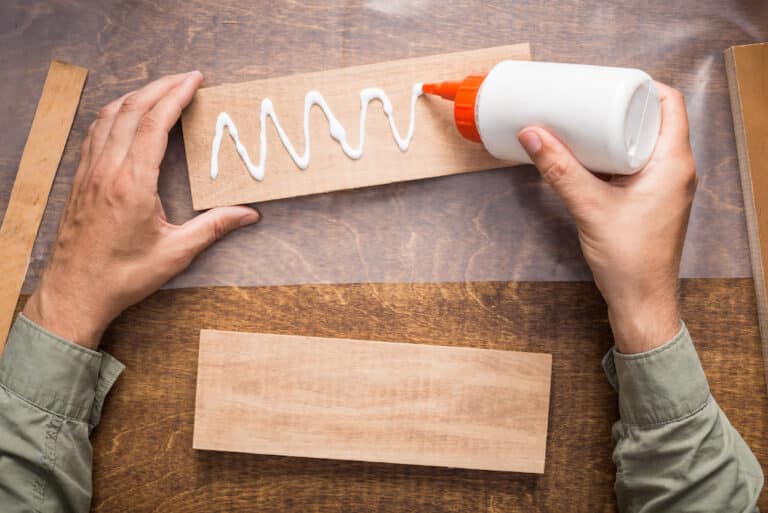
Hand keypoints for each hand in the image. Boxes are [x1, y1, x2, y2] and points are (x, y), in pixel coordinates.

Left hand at [23, 72, 260, 348]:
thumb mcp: (175, 254)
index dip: (176, 96)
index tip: (195, 81)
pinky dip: (115, 113)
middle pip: (131, 110)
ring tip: (161, 89)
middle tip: (186, 78)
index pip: (154, 124)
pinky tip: (127, 115)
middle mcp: (107, 170)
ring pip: (109, 116)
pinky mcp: (80, 179)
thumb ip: (213, 228)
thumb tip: (249, 214)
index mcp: (132, 184)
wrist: (74, 292)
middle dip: (160, 87)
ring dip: (136, 96)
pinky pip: (96, 132)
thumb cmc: (123, 276)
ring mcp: (89, 172)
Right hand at [518, 82, 695, 353]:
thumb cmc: (630, 261)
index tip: (607, 82)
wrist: (641, 302)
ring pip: (642, 144)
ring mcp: (664, 186)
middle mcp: (675, 170)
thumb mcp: (589, 207)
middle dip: (619, 107)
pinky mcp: (650, 200)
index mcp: (673, 163)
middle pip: (654, 120)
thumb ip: (559, 170)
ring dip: (614, 132)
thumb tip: (533, 134)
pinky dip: (612, 156)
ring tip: (582, 124)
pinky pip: (633, 165)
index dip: (640, 87)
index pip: (670, 104)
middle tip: (587, 100)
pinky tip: (586, 157)